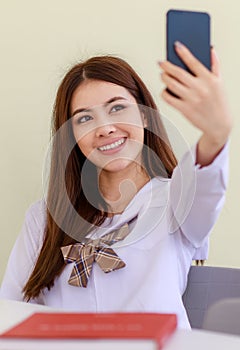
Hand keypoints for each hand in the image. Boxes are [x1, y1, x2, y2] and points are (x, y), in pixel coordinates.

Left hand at [159, 42, 232, 165]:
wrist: (219, 125)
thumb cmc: (219, 102)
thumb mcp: (220, 83)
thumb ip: (215, 65)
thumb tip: (210, 48)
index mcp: (209, 79)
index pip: (194, 61)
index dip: (183, 52)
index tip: (176, 45)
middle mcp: (200, 88)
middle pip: (178, 73)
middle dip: (167, 65)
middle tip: (161, 62)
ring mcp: (191, 99)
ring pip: (171, 84)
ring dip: (164, 77)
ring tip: (162, 74)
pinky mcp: (184, 109)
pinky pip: (168, 98)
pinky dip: (164, 92)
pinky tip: (165, 89)